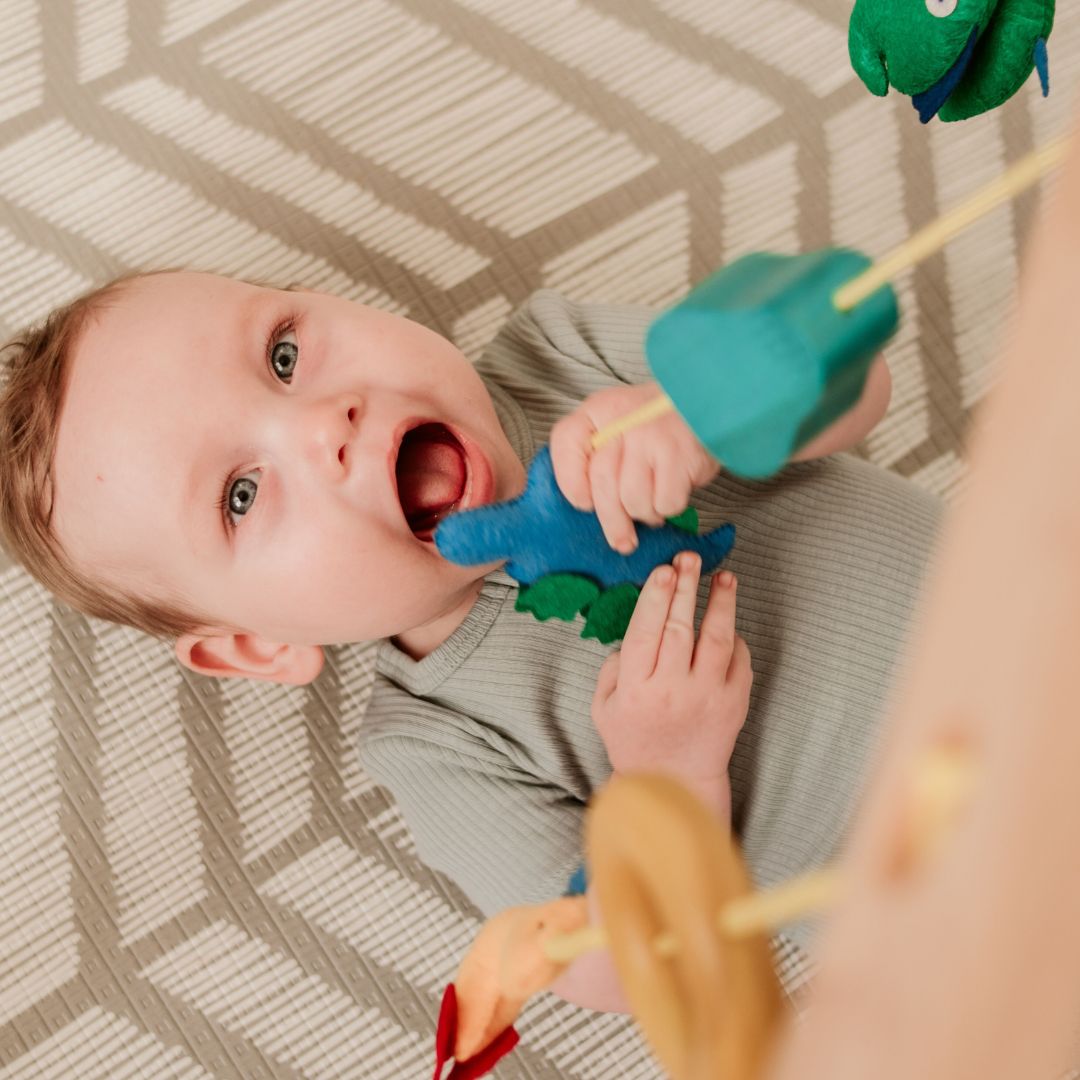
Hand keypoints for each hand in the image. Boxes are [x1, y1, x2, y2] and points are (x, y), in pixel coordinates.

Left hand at [549, 382, 719, 552]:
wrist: (705, 404)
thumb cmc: (653, 424)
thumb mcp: (615, 425)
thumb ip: (592, 457)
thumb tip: (585, 507)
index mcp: (598, 410)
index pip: (566, 444)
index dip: (571, 482)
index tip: (584, 502)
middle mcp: (623, 420)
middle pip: (601, 482)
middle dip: (612, 521)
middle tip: (622, 540)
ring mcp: (652, 436)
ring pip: (633, 499)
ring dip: (644, 513)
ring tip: (652, 504)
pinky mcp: (680, 455)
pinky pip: (664, 502)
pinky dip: (667, 508)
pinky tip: (671, 493)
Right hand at [591, 551, 751, 786]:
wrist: (675, 784)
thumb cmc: (634, 741)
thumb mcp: (604, 707)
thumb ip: (613, 667)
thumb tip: (634, 631)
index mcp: (636, 688)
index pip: (646, 632)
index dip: (656, 597)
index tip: (663, 570)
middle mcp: (673, 690)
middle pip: (681, 628)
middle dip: (685, 587)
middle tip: (688, 559)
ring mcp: (708, 696)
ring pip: (717, 638)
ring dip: (721, 603)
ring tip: (723, 577)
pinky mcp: (734, 703)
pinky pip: (739, 659)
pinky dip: (735, 636)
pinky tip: (727, 620)